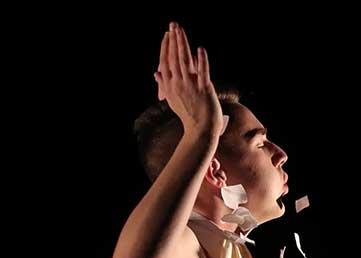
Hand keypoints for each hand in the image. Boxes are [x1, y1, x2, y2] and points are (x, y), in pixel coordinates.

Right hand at [154, 22, 222, 138]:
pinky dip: (201, 60)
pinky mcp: (204, 89)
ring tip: (181, 31)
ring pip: (185, 61)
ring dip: (183, 44)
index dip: (166, 46)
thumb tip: (156, 73)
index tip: (167, 34)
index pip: (165, 61)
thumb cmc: (188, 115)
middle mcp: (178, 83)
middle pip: (174, 57)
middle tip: (173, 24)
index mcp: (170, 85)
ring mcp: (191, 86)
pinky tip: (200, 49)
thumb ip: (163, 85)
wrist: (200, 130)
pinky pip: (202, 72)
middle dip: (173, 40)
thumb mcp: (172, 100)